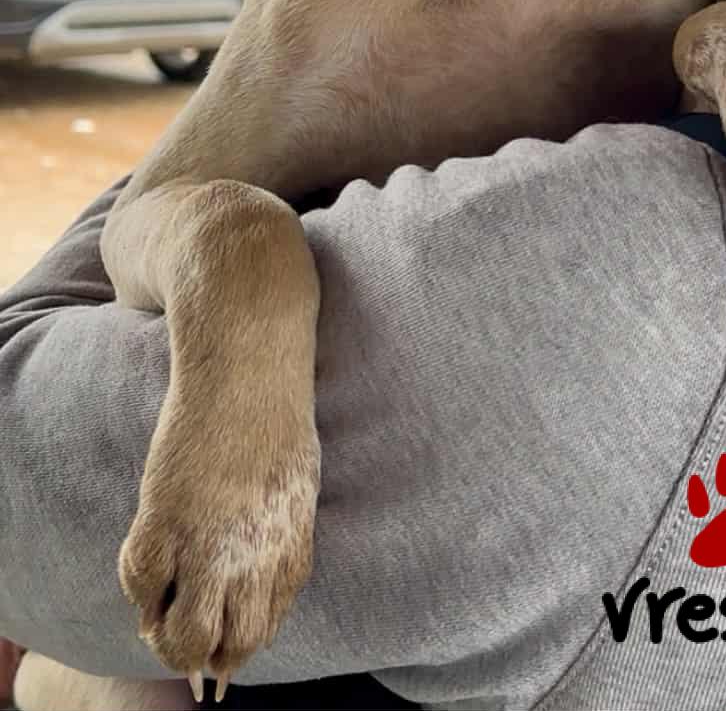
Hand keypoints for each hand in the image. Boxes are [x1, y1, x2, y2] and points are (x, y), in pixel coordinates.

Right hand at [121, 370, 319, 698]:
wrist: (250, 366)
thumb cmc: (276, 420)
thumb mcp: (294, 492)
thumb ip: (277, 545)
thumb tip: (250, 595)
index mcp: (288, 550)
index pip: (261, 630)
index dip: (235, 642)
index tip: (218, 636)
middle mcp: (250, 560)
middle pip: (226, 647)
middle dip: (203, 652)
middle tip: (183, 629)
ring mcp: (205, 542)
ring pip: (182, 637)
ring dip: (166, 637)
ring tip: (160, 612)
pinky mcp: (163, 516)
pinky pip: (139, 582)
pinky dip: (138, 586)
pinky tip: (148, 561)